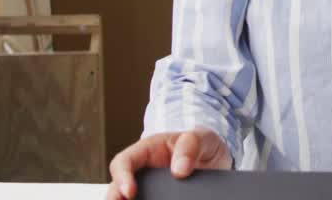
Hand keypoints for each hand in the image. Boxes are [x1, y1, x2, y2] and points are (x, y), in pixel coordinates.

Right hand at [106, 129, 232, 199]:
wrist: (216, 158)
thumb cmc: (203, 143)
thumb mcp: (201, 138)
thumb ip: (190, 147)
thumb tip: (179, 171)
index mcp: (148, 150)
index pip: (124, 161)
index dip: (122, 177)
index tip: (129, 192)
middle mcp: (145, 171)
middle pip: (119, 187)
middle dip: (115, 198)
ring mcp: (151, 188)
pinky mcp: (161, 199)